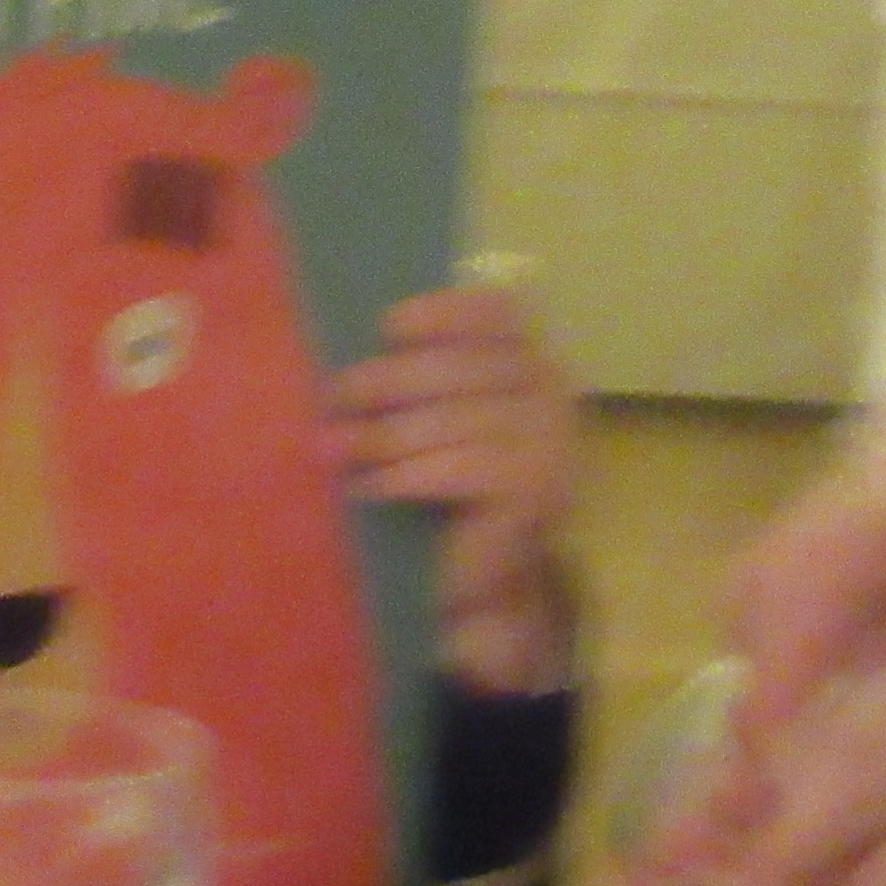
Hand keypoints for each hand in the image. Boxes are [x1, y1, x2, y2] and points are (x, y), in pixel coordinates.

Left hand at [329, 272, 583, 691]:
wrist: (492, 574)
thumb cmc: (456, 484)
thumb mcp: (443, 416)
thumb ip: (424, 379)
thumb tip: (353, 352)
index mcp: (535, 361)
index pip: (500, 315)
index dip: (444, 312)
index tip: (387, 327)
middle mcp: (554, 391)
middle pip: (464, 366)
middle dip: (388, 380)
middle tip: (332, 396)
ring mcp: (552, 441)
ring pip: (453, 420)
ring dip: (382, 434)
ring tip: (331, 446)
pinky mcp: (537, 489)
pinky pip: (458, 469)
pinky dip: (404, 476)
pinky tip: (368, 487)